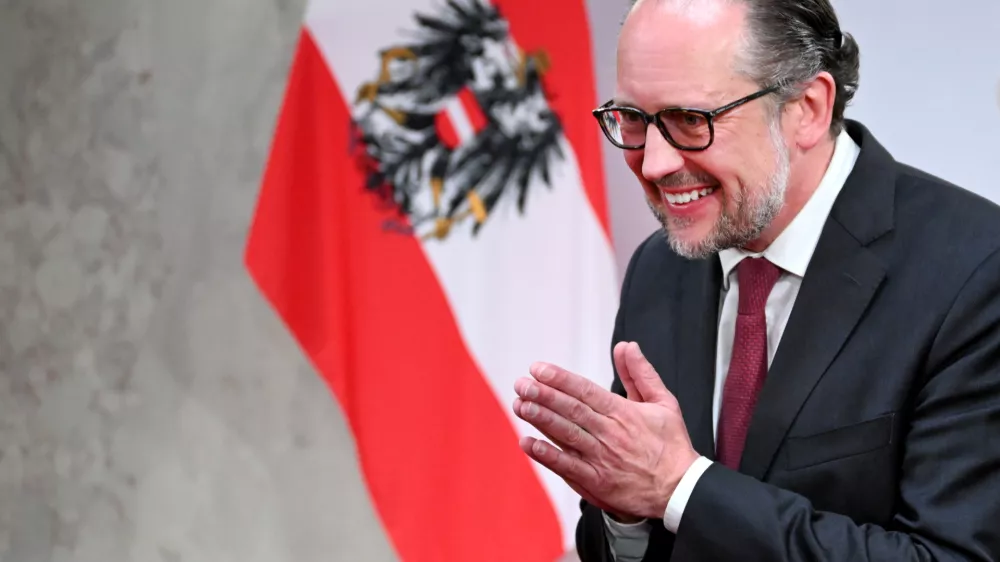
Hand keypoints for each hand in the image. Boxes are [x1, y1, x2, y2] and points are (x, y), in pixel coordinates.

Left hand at [512, 341, 699, 519]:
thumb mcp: (664, 402)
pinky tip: (529, 444)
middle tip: (522, 384)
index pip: (586, 391)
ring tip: (521, 405)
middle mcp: (610, 433)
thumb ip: (641, 374)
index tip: (539, 369)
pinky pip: (568, 467)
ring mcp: (602, 458)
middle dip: (544, 395)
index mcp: (624, 413)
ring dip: (541, 419)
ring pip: (567, 435)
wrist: (681, 490)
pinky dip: (547, 455)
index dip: (560, 379)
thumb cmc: (671, 446)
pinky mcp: (597, 482)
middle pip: (572, 411)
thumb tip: (626, 346)